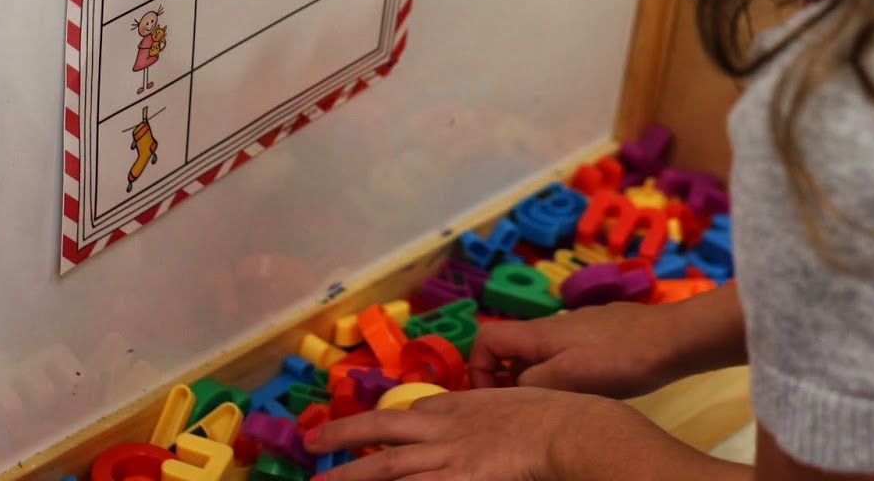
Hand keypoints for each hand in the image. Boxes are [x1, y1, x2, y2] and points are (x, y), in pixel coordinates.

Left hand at [306, 386, 692, 480]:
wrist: (563, 425)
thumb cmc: (543, 412)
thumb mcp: (500, 402)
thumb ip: (473, 415)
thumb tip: (451, 422)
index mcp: (450, 407)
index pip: (401, 420)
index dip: (368, 428)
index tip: (344, 434)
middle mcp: (440, 432)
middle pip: (381, 441)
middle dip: (343, 444)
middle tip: (310, 447)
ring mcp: (447, 460)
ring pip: (387, 471)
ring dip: (353, 478)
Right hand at [468, 302, 684, 398]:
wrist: (668, 339)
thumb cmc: (617, 359)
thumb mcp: (568, 378)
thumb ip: (532, 383)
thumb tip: (511, 389)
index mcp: (536, 334)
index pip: (485, 340)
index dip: (476, 368)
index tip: (490, 400)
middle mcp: (548, 329)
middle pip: (509, 351)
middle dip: (506, 382)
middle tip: (523, 413)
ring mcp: (573, 333)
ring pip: (536, 358)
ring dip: (535, 383)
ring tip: (555, 409)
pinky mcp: (594, 340)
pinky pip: (560, 358)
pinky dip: (559, 379)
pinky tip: (584, 397)